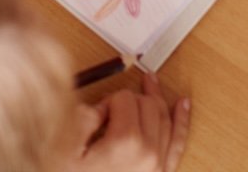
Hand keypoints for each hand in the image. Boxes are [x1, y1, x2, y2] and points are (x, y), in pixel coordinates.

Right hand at [63, 74, 190, 171]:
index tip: (98, 116)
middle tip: (111, 112)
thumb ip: (82, 119)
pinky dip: (182, 121)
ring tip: (151, 83)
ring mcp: (158, 164)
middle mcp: (148, 152)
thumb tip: (99, 110)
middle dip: (130, 100)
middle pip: (147, 104)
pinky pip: (177, 142)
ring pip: (164, 117)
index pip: (124, 99)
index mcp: (125, 142)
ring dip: (156, 99)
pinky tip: (182, 105)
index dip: (108, 101)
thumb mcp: (65, 150)